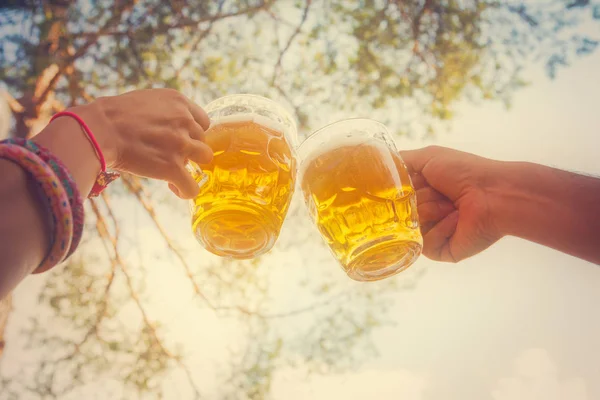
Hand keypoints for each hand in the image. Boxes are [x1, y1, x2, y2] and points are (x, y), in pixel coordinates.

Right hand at [74, 89, 212, 198]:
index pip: (203, 121)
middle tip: (168, 155)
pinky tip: (173, 187)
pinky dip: (185, 190)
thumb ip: (166, 111)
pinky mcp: (173, 167)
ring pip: (204, 160)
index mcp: (179, 102)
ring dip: (190, 166)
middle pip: (203, 140)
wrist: (98, 129)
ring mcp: (181, 144)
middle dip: (189, 149)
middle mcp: (184, 121)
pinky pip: (192, 187)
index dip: (193, 133)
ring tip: (172, 171)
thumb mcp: (147, 100)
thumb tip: (171, 125)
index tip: (180, 140)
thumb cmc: (113, 116)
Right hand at [400, 146, 502, 261]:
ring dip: (431, 211)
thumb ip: (401, 161)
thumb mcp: (428, 157)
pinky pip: (425, 244)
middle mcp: (426, 213)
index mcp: (422, 193)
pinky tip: (456, 220)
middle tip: (440, 192)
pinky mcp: (442, 251)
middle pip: (400, 212)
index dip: (402, 188)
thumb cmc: (463, 172)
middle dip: (419, 198)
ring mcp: (433, 233)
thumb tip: (381, 166)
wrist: (493, 193)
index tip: (416, 180)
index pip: (395, 196)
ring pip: (411, 228)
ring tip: (451, 205)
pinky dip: (440, 229)